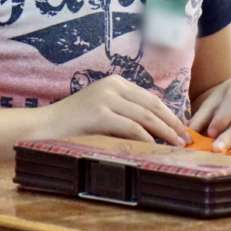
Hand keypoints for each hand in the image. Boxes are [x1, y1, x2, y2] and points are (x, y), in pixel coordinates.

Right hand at [46, 74, 189, 145]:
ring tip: (177, 145)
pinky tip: (155, 148)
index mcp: (115, 82)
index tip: (181, 128)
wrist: (44, 126)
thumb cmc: (74, 123)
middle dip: (171, 123)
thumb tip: (155, 130)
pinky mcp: (100, 114)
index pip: (150, 98)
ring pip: (145, 116)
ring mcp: (106, 98)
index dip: (168, 113)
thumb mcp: (103, 110)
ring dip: (164, 132)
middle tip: (186, 138)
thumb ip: (125, 114)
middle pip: (151, 105)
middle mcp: (113, 86)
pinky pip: (131, 127)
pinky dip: (146, 138)